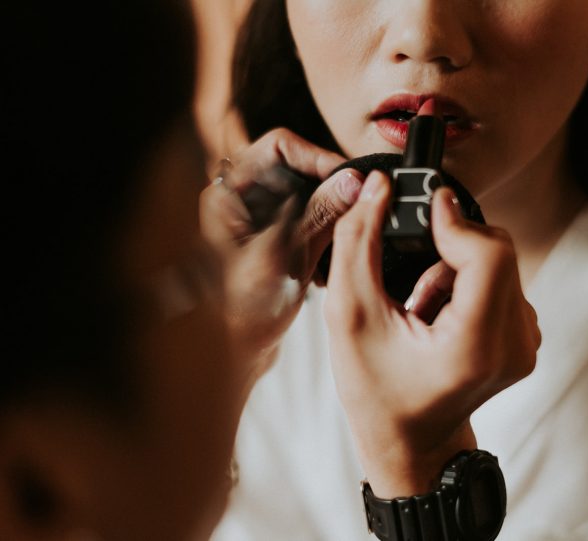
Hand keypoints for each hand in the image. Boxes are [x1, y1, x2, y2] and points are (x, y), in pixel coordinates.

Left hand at [200, 128, 362, 393]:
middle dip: (329, 185)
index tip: (349, 179)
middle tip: (356, 203)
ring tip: (345, 231)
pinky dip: (326, 229)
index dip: (318, 156)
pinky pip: (308, 217)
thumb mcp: (286, 258)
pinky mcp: (275, 238)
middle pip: (296, 166)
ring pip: (307, 191)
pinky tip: (333, 254)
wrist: (231, 356)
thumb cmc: (240, 313)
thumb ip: (319, 215)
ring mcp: (259, 218)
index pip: (279, 145)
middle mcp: (242, 199)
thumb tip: (351, 182)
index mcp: (229, 193)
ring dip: (330, 208)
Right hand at [324, 172, 540, 497]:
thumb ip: (359, 242)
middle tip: (412, 289)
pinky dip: (469, 285)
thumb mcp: (349, 314)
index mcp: (475, 346)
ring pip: (500, 263)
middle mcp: (514, 345)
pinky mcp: (526, 338)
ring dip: (456, 270)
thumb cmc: (376, 391)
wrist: (410, 440)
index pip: (490, 253)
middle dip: (450, 250)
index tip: (426, 208)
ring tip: (421, 310)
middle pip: (497, 252)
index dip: (457, 222)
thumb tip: (379, 187)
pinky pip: (503, 282)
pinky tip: (440, 317)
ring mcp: (526, 344)